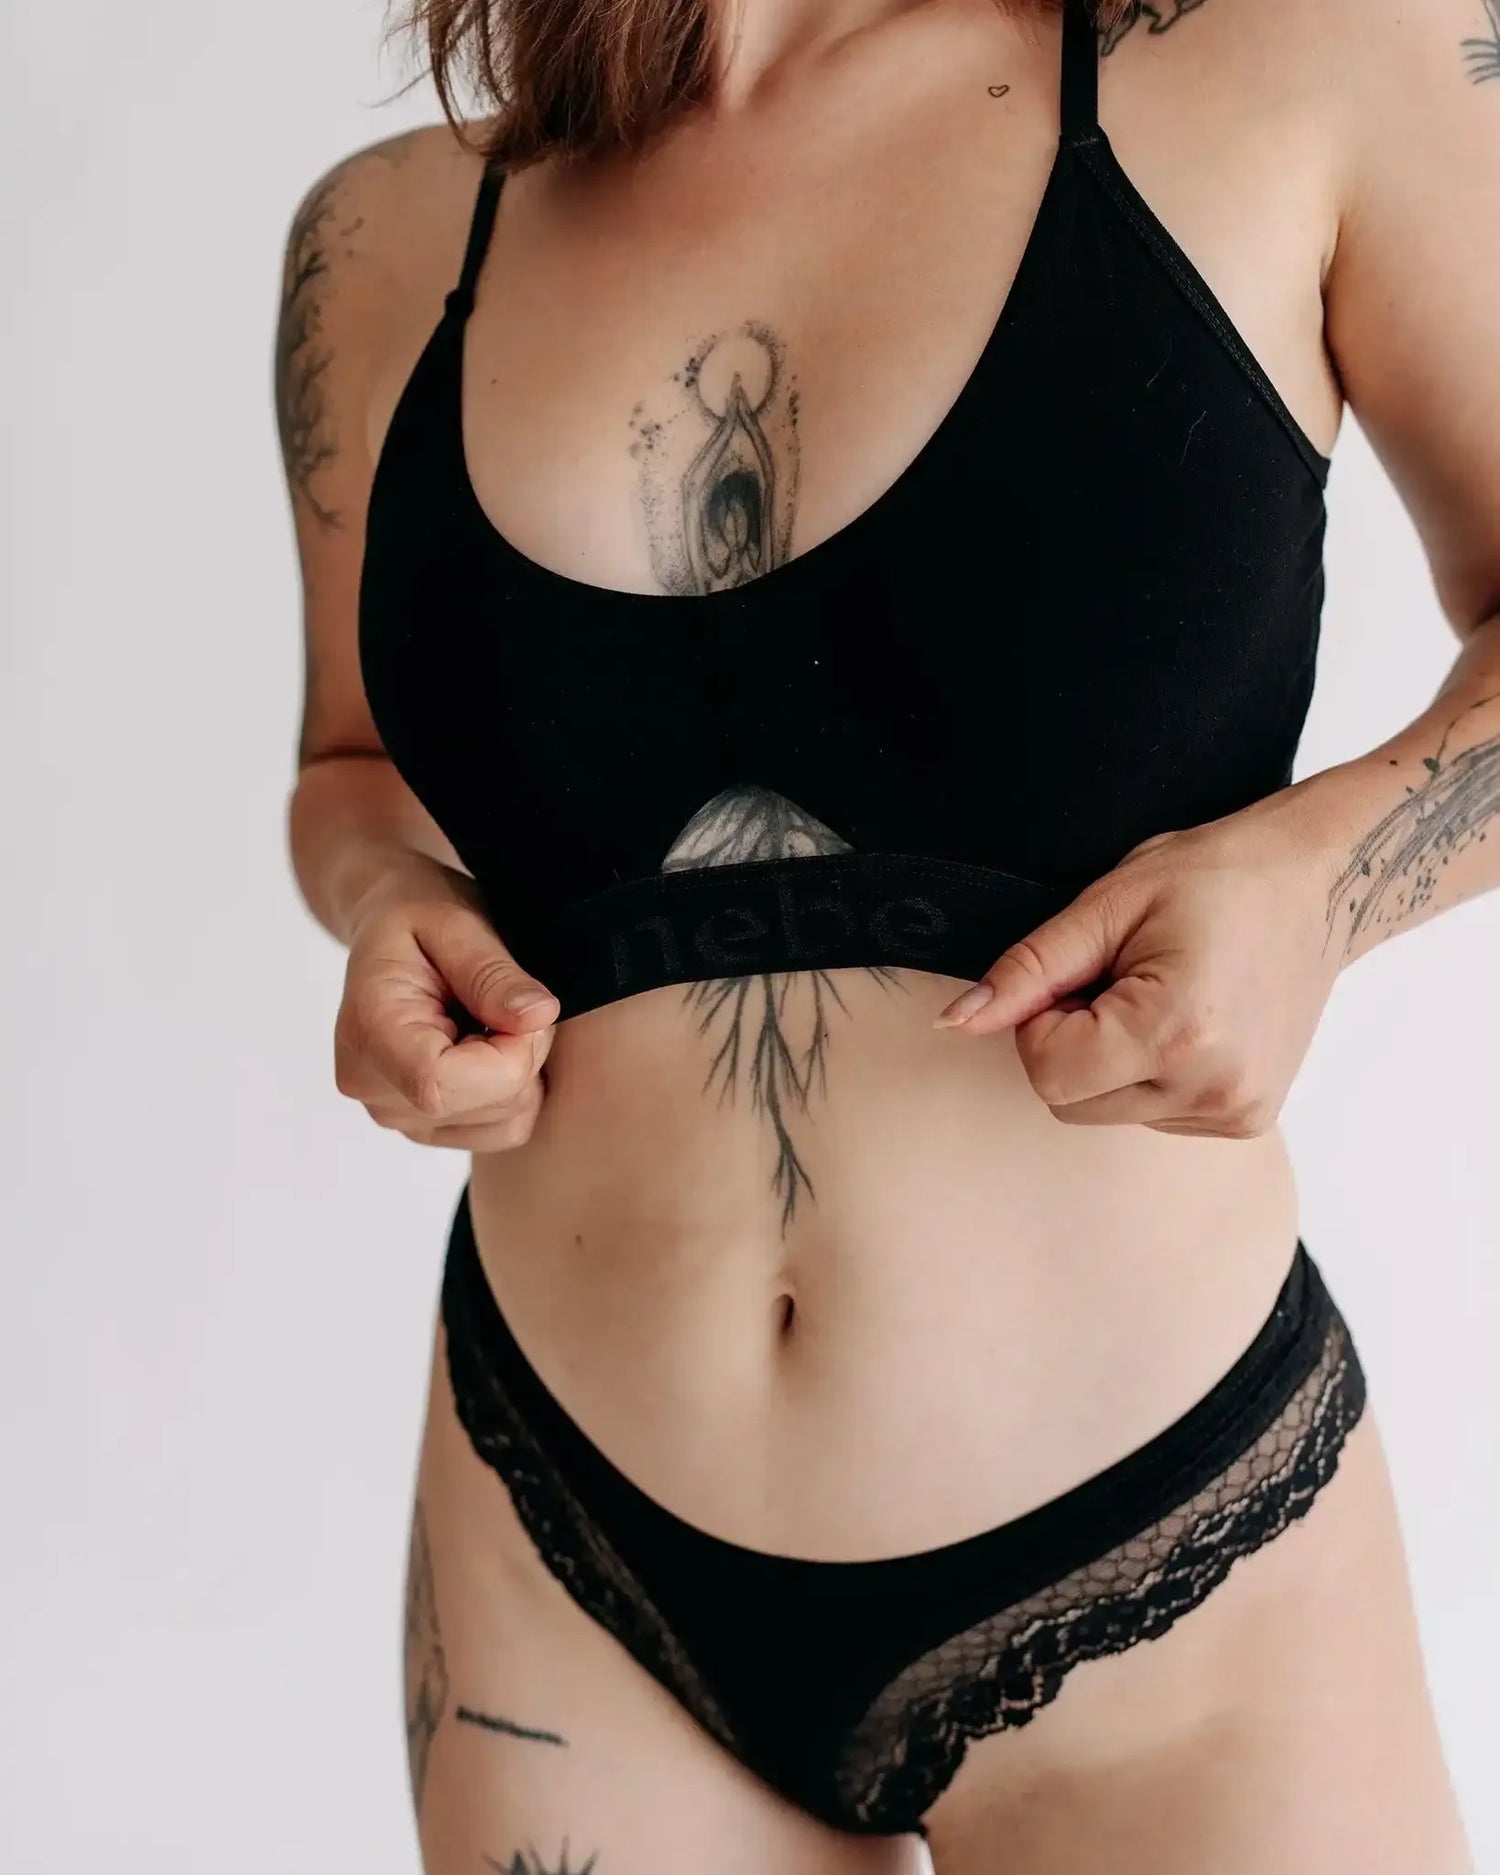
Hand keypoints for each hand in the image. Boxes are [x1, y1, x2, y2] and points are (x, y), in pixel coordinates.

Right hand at [334, 857, 558, 1151]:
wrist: (389, 924)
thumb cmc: (416, 913)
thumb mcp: (455, 922)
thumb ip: (493, 973)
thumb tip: (538, 1017)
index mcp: (367, 1030)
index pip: (441, 1083)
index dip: (508, 1054)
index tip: (520, 1008)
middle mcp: (371, 1086)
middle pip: (485, 1104)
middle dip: (525, 1052)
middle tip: (509, 999)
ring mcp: (396, 1115)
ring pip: (506, 1123)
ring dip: (521, 1070)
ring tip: (490, 1017)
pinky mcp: (426, 1126)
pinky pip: (505, 1131)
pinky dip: (515, 1091)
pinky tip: (488, 1045)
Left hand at [935, 802, 1344, 1136]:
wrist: (1322, 883)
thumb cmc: (1215, 876)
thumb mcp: (1109, 904)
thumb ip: (1028, 971)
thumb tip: (955, 1024)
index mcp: (1175, 1033)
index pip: (1046, 1072)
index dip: (1042, 1020)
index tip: (1083, 973)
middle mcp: (1211, 1089)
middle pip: (1069, 1103)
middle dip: (1070, 1044)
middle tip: (1119, 979)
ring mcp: (1235, 1112)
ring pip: (1106, 1112)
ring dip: (1109, 1061)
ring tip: (1160, 994)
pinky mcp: (1245, 1119)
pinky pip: (1151, 1113)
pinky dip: (1147, 1073)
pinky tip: (1186, 1021)